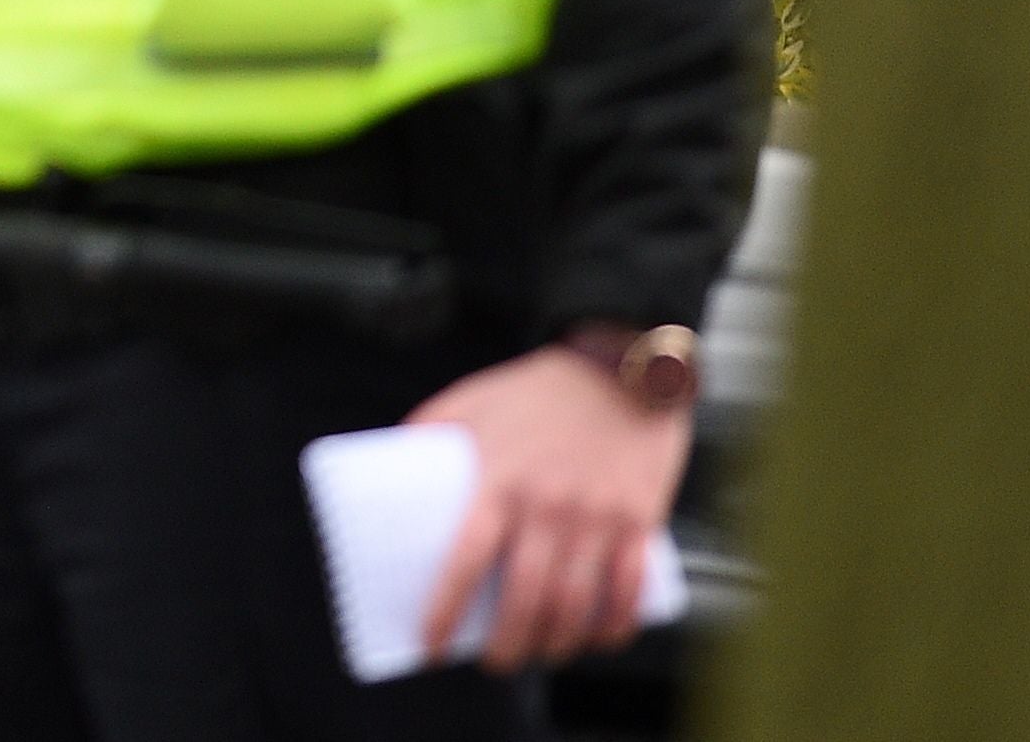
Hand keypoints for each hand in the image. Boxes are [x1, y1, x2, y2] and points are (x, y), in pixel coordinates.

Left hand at [408, 344, 693, 671]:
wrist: (622, 367)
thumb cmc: (542, 386)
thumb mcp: (471, 400)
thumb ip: (430, 430)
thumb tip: (390, 464)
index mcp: (499, 480)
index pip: (465, 559)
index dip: (446, 609)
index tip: (431, 641)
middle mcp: (548, 505)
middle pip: (524, 597)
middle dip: (507, 645)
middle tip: (494, 661)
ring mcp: (597, 517)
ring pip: (575, 603)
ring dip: (555, 643)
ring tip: (539, 654)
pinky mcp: (639, 522)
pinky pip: (628, 589)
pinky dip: (614, 625)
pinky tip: (598, 638)